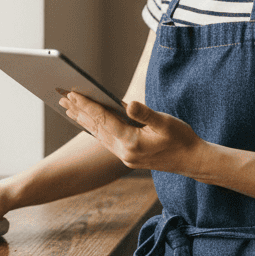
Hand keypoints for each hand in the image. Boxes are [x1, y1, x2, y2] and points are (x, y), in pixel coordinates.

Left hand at [59, 93, 201, 173]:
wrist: (191, 161)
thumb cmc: (181, 139)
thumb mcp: (166, 123)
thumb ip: (146, 114)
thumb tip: (128, 104)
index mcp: (132, 143)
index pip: (104, 120)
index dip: (88, 105)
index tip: (74, 93)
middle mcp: (124, 152)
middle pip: (96, 128)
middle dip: (79, 112)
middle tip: (62, 97)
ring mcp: (125, 156)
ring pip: (99, 135)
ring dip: (84, 121)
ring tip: (69, 108)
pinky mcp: (128, 157)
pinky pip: (106, 141)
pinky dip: (95, 129)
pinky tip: (89, 123)